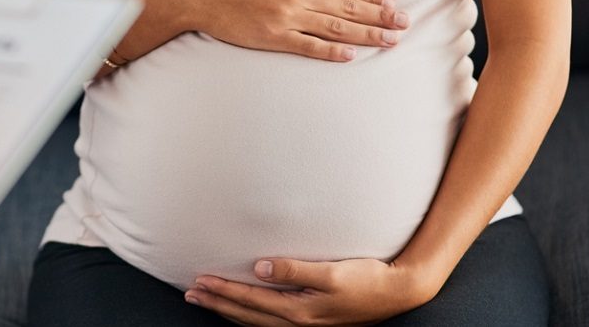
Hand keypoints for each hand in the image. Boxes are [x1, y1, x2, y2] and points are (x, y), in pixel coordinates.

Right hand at [184, 0, 409, 61]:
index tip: (393, 5)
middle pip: (347, 9)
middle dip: (379, 18)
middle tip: (405, 25)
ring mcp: (286, 18)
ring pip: (335, 29)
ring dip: (365, 36)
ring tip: (389, 41)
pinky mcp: (272, 38)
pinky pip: (307, 46)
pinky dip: (330, 52)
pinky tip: (350, 56)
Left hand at [185, 257, 438, 325]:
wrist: (397, 292)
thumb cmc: (366, 279)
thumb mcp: (332, 272)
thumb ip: (295, 269)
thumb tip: (260, 267)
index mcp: (299, 311)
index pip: (250, 301)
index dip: (223, 290)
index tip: (200, 280)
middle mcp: (297, 323)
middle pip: (246, 315)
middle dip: (217, 303)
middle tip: (191, 292)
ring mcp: (304, 325)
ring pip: (255, 321)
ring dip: (228, 310)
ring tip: (206, 299)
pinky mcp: (311, 321)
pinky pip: (268, 322)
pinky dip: (248, 316)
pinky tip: (241, 309)